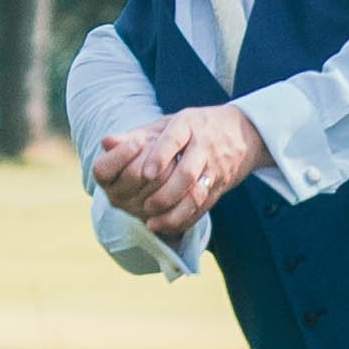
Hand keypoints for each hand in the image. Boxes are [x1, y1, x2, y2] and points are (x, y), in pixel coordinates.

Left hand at [93, 103, 266, 239]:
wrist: (243, 133)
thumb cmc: (194, 128)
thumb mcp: (168, 123)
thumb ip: (137, 134)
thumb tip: (105, 141)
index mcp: (189, 123)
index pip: (174, 138)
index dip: (160, 156)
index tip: (145, 173)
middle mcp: (204, 145)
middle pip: (186, 173)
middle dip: (164, 193)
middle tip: (144, 206)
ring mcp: (215, 167)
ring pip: (197, 193)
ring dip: (174, 210)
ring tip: (152, 220)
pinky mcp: (220, 185)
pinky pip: (204, 205)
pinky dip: (186, 218)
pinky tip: (167, 226)